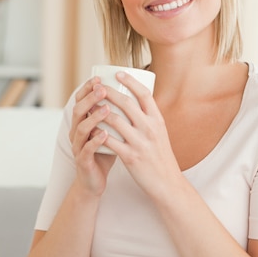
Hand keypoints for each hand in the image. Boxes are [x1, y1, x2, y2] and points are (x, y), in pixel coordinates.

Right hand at [69, 77, 115, 195]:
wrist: (95, 181)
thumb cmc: (106, 152)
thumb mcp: (111, 130)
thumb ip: (116, 114)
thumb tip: (134, 92)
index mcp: (83, 122)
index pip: (81, 100)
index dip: (87, 88)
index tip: (98, 77)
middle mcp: (77, 132)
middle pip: (78, 111)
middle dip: (90, 98)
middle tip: (103, 89)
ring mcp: (78, 147)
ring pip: (81, 129)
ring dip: (94, 117)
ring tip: (106, 108)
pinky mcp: (83, 162)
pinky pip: (86, 150)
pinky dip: (95, 141)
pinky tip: (104, 134)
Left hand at [100, 71, 181, 199]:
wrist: (168, 183)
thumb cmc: (161, 157)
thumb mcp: (161, 134)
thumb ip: (149, 119)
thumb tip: (137, 103)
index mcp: (158, 120)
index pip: (144, 94)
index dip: (131, 82)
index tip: (118, 73)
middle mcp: (150, 128)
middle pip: (126, 103)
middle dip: (108, 92)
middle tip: (97, 86)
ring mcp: (140, 142)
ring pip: (114, 120)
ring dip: (99, 111)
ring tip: (89, 105)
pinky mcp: (130, 157)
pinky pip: (109, 141)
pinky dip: (97, 133)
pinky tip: (89, 129)